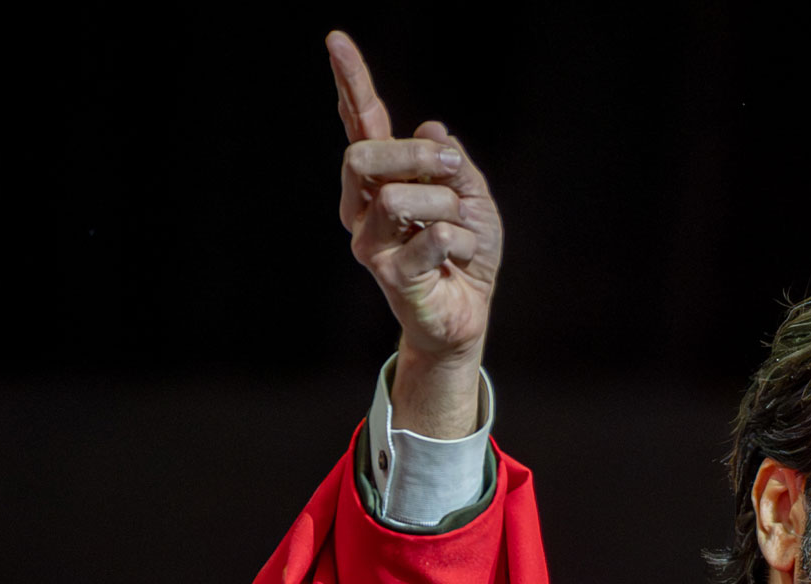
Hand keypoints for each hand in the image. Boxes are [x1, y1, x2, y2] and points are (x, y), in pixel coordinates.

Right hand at [330, 31, 500, 437]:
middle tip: (453, 170)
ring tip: (462, 233)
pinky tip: (460, 261)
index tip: (337, 40)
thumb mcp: (473, 200)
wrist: (468, 315)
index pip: (360, 124)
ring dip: (449, 207)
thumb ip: (452, 165)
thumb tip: (431, 128)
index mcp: (381, 181)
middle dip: (415, 155)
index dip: (350, 83)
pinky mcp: (388, 273)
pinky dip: (463, 243)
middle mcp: (362, 207)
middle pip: (363, 153)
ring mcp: (369, 241)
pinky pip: (435, 237)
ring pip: (401, 196)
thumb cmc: (466, 256)